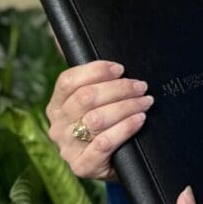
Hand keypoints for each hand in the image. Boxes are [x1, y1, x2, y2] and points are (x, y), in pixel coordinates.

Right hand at [46, 60, 153, 179]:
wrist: (116, 165)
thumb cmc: (107, 126)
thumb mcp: (96, 102)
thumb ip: (89, 76)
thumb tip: (59, 37)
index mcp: (57, 106)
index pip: (68, 81)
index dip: (95, 71)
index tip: (120, 69)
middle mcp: (57, 126)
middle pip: (86, 98)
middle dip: (119, 89)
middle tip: (141, 87)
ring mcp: (68, 148)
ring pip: (96, 119)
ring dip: (127, 106)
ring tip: (146, 102)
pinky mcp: (83, 167)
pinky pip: (105, 143)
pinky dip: (125, 128)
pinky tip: (140, 120)